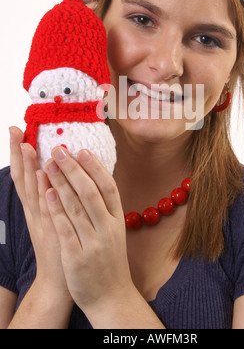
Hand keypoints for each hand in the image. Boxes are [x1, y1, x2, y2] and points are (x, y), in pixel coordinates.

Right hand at [9, 127, 71, 300]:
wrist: (59, 282)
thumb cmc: (61, 245)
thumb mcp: (54, 217)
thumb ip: (54, 197)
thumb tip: (57, 174)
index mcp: (36, 207)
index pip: (25, 175)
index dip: (20, 154)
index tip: (17, 131)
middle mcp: (35, 212)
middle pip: (23, 178)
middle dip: (18, 154)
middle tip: (14, 130)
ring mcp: (42, 221)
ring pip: (33, 190)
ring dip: (30, 167)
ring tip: (27, 146)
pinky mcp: (53, 231)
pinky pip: (47, 208)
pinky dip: (43, 193)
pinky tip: (42, 177)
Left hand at [44, 146, 132, 316]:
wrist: (110, 297)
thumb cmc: (109, 261)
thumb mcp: (114, 232)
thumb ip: (106, 208)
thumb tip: (93, 178)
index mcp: (118, 220)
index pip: (108, 187)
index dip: (95, 167)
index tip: (81, 150)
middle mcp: (108, 229)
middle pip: (90, 192)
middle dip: (73, 168)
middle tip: (58, 150)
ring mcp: (93, 243)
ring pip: (76, 207)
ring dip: (60, 182)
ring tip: (48, 164)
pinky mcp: (77, 257)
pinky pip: (65, 229)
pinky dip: (56, 209)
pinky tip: (47, 193)